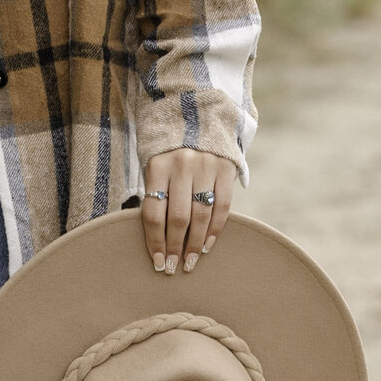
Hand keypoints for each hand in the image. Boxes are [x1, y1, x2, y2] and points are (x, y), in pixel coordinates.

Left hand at [141, 150, 237, 274]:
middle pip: (178, 218)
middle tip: (173, 268)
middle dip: (175, 248)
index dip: (155, 242)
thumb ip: (156, 193)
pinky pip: (222, 206)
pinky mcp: (226, 168)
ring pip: (201, 215)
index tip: (157, 262)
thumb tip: (157, 238)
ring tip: (191, 262)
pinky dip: (215, 229)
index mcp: (157, 166)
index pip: (154, 213)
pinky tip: (207, 245)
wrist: (195, 112)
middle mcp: (182, 166)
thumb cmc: (167, 150)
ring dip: (195, 244)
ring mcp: (206, 166)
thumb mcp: (154, 164)